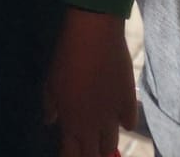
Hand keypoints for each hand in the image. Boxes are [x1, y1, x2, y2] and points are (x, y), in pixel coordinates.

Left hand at [43, 7, 136, 155]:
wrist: (94, 34)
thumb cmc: (66, 57)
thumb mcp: (50, 83)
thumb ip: (50, 107)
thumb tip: (50, 121)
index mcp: (71, 123)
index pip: (72, 156)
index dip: (72, 156)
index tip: (72, 152)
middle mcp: (93, 126)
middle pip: (94, 155)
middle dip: (90, 154)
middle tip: (88, 146)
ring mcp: (113, 115)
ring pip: (112, 144)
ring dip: (107, 143)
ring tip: (103, 138)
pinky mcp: (129, 100)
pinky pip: (129, 122)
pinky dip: (125, 122)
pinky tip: (120, 116)